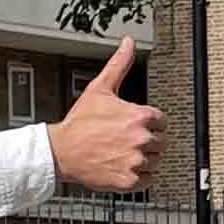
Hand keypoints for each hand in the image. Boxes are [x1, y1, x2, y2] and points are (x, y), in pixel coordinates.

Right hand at [50, 39, 160, 193]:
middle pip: (161, 142)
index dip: (150, 123)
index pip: (162, 121)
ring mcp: (136, 161)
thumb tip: (128, 43)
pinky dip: (139, 176)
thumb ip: (119, 65)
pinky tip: (123, 166)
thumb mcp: (100, 88)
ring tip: (123, 153)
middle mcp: (141, 139)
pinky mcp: (129, 180)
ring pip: (156, 161)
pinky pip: (147, 180)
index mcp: (140, 116)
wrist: (61, 152)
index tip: (136, 126)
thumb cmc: (79, 122)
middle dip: (147, 141)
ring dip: (144, 159)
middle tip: (127, 141)